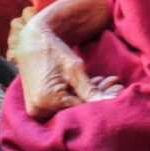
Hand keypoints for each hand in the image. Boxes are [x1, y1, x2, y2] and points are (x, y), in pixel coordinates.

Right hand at [7, 8, 122, 120]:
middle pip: (76, 109)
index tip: (119, 89)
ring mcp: (36, 109)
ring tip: (104, 81)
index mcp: (47, 99)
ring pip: (70, 107)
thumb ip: (90, 89)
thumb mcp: (74, 68)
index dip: (102, 100)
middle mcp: (39, 108)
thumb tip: (110, 102)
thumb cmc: (53, 50)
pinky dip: (77, 96)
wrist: (31, 41)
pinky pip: (62, 105)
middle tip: (115, 84)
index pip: (81, 108)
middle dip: (97, 97)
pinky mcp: (37, 106)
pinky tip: (92, 84)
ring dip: (88, 96)